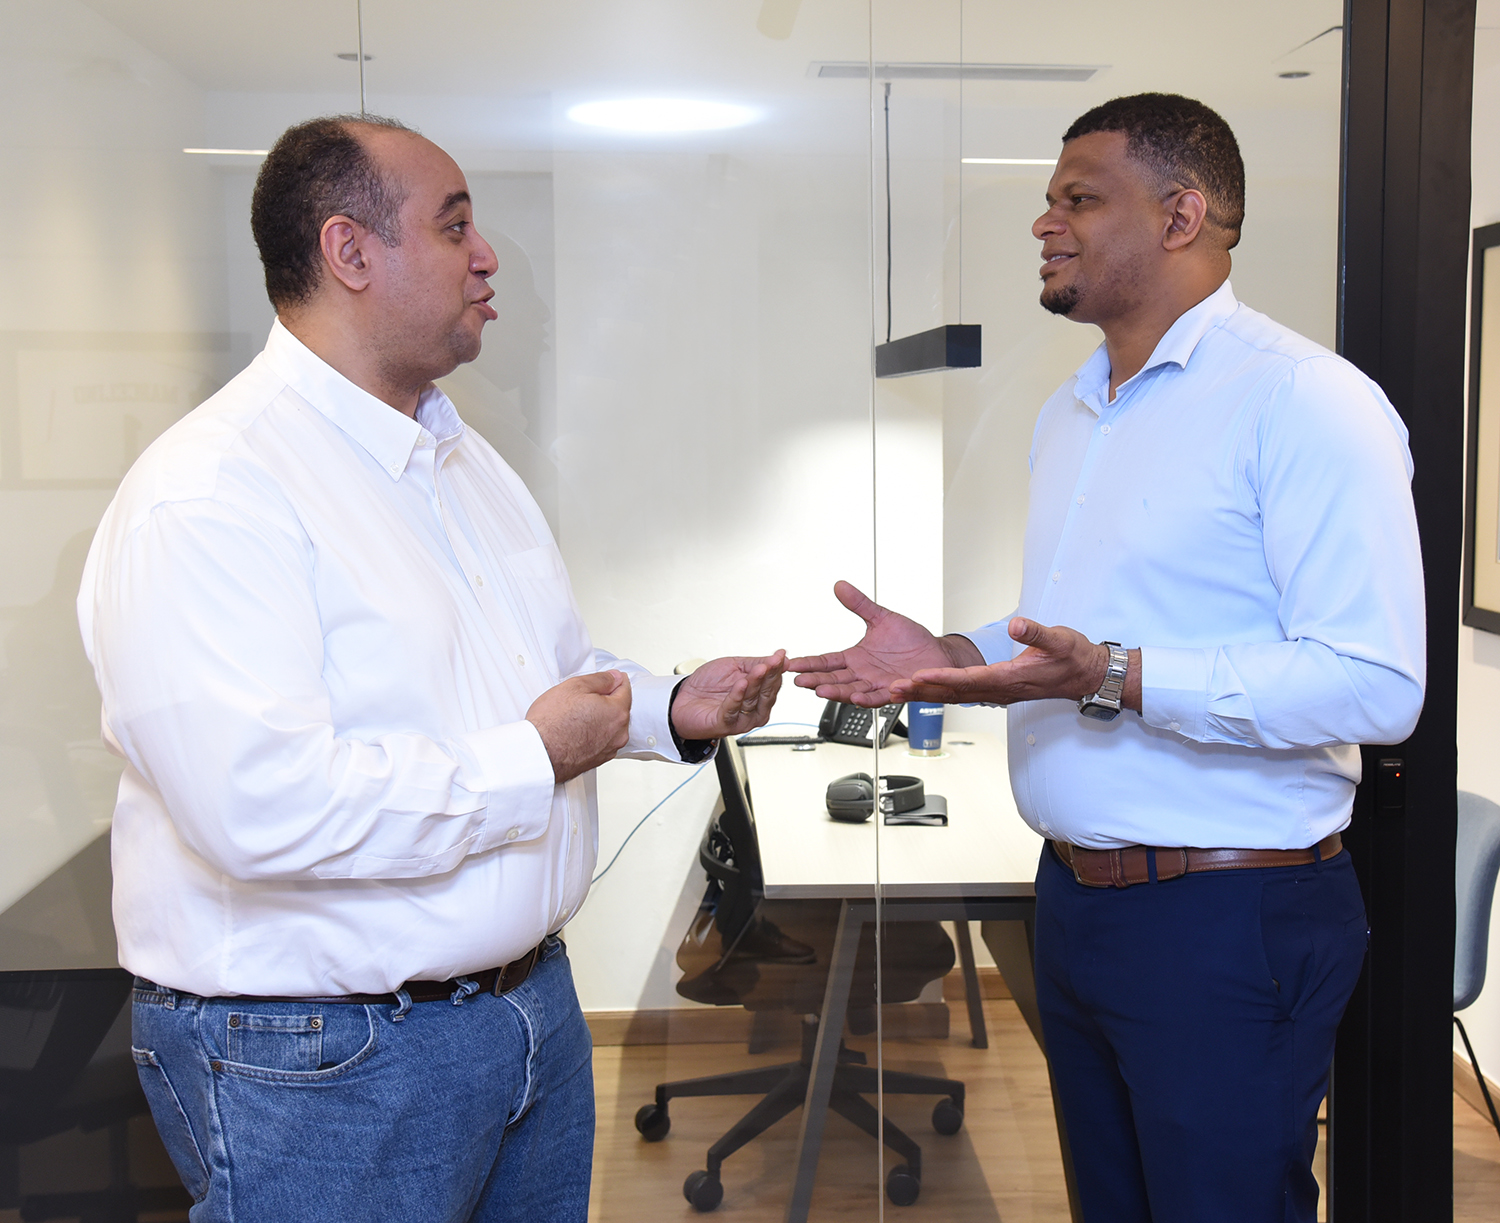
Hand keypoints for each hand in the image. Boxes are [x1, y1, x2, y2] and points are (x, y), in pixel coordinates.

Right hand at [526, 670, 632, 783]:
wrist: (540, 754)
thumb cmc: (552, 723)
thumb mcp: (575, 686)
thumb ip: (601, 679)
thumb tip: (614, 678)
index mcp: (617, 713)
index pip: (625, 689)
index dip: (614, 680)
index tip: (606, 679)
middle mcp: (619, 734)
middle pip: (618, 708)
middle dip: (605, 701)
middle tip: (582, 698)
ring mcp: (609, 749)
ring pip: (610, 726)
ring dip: (599, 718)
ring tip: (575, 716)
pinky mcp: (598, 760)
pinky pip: (601, 740)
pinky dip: (593, 733)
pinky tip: (575, 730)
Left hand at [671, 651, 786, 739]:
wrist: (682, 699)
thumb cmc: (707, 685)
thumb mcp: (735, 667)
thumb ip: (756, 663)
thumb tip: (781, 657)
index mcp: (758, 696)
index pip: (773, 682)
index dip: (776, 668)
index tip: (780, 656)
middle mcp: (753, 710)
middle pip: (766, 692)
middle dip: (769, 676)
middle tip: (773, 662)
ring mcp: (741, 719)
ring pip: (752, 700)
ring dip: (755, 683)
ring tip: (759, 669)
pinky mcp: (725, 724)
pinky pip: (733, 709)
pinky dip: (737, 696)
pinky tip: (741, 684)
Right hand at [786, 581, 979, 706]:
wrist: (937, 653)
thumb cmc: (912, 640)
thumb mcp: (881, 617)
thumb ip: (859, 604)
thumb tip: (840, 586)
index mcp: (856, 658)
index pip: (826, 662)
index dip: (809, 663)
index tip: (791, 664)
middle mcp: (863, 674)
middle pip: (834, 679)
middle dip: (816, 681)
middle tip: (800, 681)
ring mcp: (877, 684)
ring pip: (851, 691)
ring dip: (837, 692)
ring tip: (822, 691)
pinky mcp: (895, 691)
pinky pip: (879, 697)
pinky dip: (868, 699)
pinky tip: (856, 697)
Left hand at [891, 617, 1137, 709]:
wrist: (1085, 675)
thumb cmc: (1073, 658)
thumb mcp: (1059, 639)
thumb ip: (1036, 633)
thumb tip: (1017, 626)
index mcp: (1010, 678)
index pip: (969, 679)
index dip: (942, 677)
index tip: (919, 676)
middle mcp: (999, 689)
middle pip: (954, 692)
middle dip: (923, 690)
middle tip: (893, 689)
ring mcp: (997, 692)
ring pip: (955, 695)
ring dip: (926, 693)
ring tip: (898, 691)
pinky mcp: (997, 689)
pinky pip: (963, 693)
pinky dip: (940, 692)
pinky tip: (924, 688)